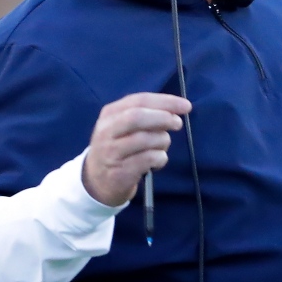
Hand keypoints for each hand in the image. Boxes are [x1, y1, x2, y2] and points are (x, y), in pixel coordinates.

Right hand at [82, 92, 191, 206]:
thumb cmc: (117, 147)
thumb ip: (144, 115)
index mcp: (109, 114)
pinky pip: (148, 159)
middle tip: (178, 123)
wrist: (96, 181)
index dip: (165, 101)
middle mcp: (107, 131)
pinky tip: (158, 161)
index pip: (139, 101)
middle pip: (137, 117)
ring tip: (162, 146)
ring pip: (145, 139)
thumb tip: (175, 110)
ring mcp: (111, 152)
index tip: (185, 106)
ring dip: (162, 141)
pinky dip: (160, 158)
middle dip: (163, 118)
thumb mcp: (122, 126)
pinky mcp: (120, 172)